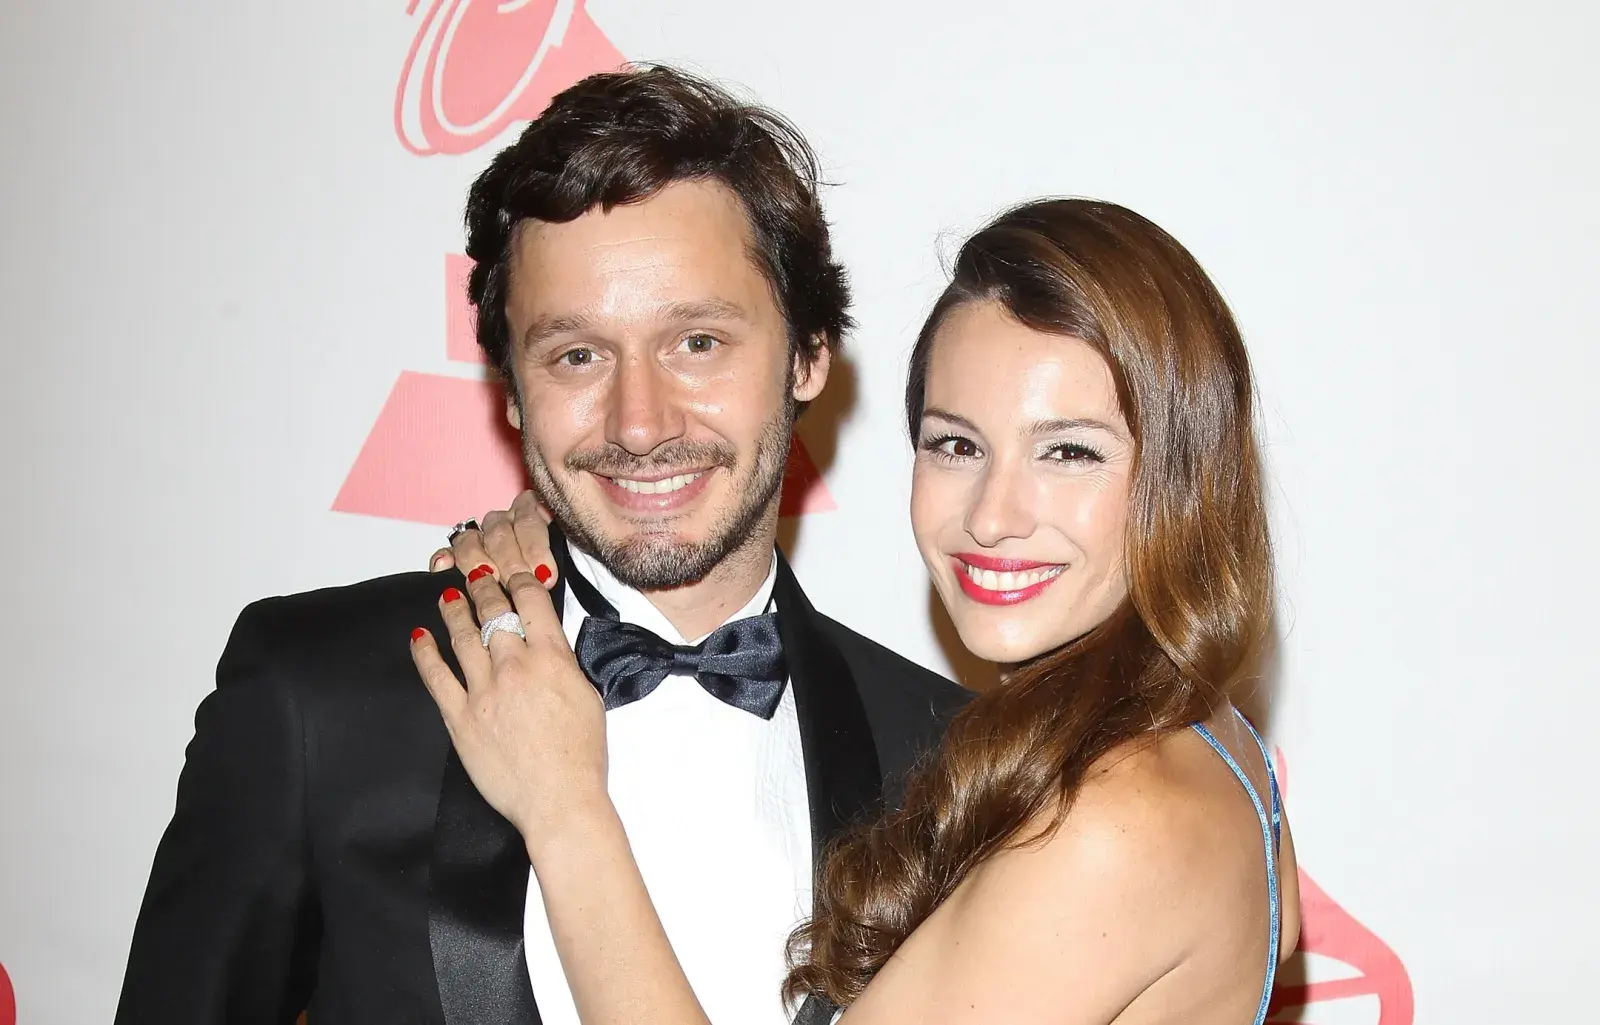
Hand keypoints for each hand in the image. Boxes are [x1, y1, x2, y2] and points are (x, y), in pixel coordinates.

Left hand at [410, 563, 607, 859]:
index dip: (520, 581)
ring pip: (463, 636)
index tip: (513, 575)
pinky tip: (419, 635)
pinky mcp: (460, 717)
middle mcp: (515, 667)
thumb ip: (564, 664)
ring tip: (448, 595)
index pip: (531, 601)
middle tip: (476, 573)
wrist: (558, 799)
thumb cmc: (580, 756)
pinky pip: (436, 676)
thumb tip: (549, 644)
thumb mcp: (588, 696)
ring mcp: (483, 691)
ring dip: (454, 610)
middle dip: (483, 586)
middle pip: (493, 611)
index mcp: (551, 659)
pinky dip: (425, 652)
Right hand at [430, 491, 558, 591]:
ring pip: (471, 538)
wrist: (547, 590)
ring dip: (477, 558)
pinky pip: (448, 551)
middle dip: (511, 560)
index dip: (536, 548)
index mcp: (535, 513)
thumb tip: (558, 572)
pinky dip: (445, 558)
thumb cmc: (561, 573)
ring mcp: (482, 536)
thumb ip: (569, 556)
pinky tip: (443, 567)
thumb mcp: (572, 558)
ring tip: (486, 576)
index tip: (546, 575)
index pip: (530, 519)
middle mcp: (506, 521)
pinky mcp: (461, 554)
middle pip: (500, 531)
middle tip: (520, 582)